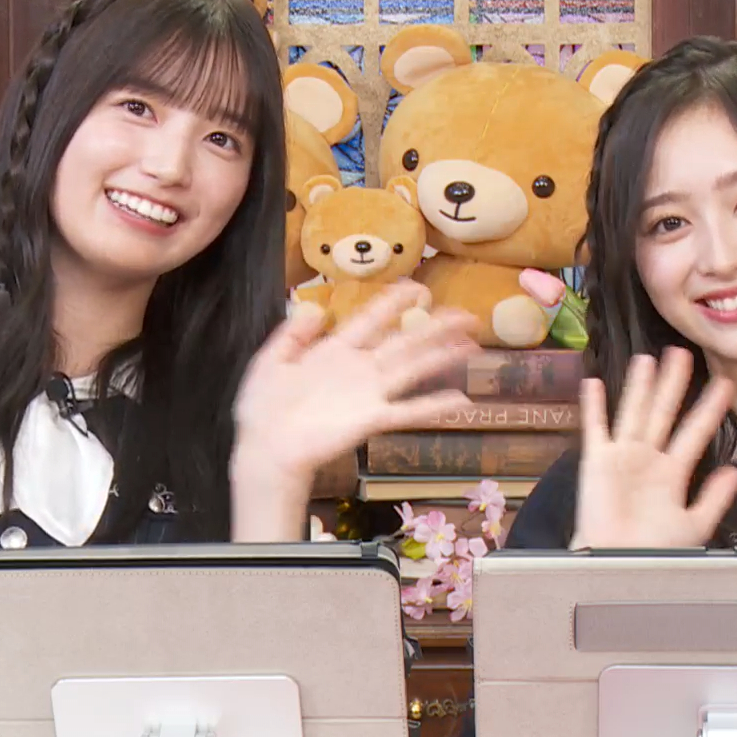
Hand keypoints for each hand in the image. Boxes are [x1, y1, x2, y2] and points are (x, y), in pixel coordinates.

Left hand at [233, 280, 476, 483]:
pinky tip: (461, 402)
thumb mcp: (270, 361)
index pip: (371, 319)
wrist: (265, 449)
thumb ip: (292, 335)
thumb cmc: (264, 409)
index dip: (395, 301)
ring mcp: (368, 394)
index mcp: (335, 351)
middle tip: (467, 316)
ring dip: (443, 357)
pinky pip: (408, 411)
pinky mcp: (371, 419)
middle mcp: (359, 369)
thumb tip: (315, 308)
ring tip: (472, 347)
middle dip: (436, 327)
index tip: (418, 287)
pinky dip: (434, 406)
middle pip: (405, 341)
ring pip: (413, 369)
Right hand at [572, 347, 736, 548]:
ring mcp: (622, 457)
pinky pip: (596, 428)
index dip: (709, 409)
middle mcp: (648, 459)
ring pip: (634, 412)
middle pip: (663, 413)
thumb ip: (715, 497)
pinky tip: (594, 384)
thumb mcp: (694, 524)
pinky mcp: (597, 462)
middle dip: (673, 384)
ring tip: (647, 360)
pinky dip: (593, 407)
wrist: (619, 565)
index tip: (725, 385)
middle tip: (682, 355)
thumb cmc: (653, 551)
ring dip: (640, 386)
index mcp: (672, 473)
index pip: (695, 432)